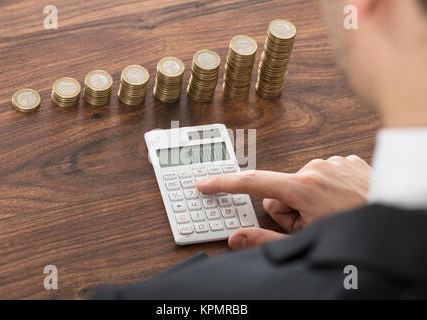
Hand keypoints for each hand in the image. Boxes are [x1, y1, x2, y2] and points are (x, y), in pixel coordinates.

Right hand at [196, 155, 371, 248]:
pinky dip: (327, 188)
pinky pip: (324, 173)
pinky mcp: (350, 162)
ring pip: (303, 181)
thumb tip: (235, 237)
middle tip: (308, 222)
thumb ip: (265, 239)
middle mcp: (317, 168)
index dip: (224, 184)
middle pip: (281, 189)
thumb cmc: (355, 233)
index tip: (205, 184)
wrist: (401, 219)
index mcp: (303, 187)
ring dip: (309, 198)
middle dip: (288, 207)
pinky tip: (341, 200)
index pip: (252, 182)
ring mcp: (335, 163)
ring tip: (330, 212)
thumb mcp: (307, 243)